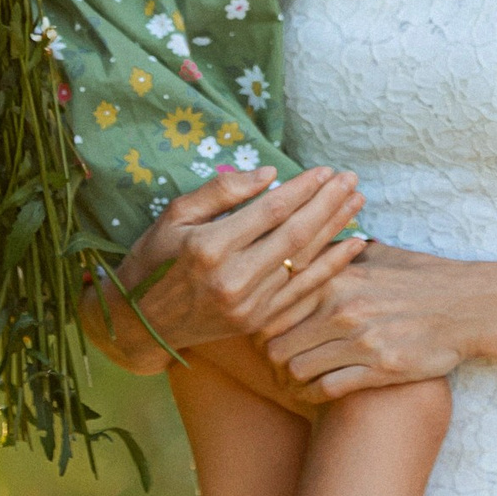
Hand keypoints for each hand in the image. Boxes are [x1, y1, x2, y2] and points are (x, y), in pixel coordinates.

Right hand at [105, 163, 367, 355]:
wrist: (139, 325)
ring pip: (304, 260)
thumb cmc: (153, 260)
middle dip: (328, 203)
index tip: (325, 170)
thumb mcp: (174, 216)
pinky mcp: (258, 322)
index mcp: (209, 247)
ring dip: (336, 228)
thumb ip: (221, 191)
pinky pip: (304, 290)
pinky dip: (332, 266)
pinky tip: (353, 245)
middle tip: (351, 178)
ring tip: (357, 201)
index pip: (271, 210)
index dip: (303, 188)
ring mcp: (248, 305)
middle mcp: (232, 278)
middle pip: (296, 233)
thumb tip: (270, 173)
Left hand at [260, 243, 466, 397]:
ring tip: (292, 381)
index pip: (273, 305)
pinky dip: (312, 395)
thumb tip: (309, 247)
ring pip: (296, 369)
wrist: (469, 306)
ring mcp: (361, 340)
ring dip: (289, 380)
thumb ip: (340, 254)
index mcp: (338, 279)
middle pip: (275, 343)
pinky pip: (326, 389)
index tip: (265, 333)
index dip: (261, 324)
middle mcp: (343, 309)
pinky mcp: (379, 368)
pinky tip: (314, 393)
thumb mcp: (381, 254)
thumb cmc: (424, 278)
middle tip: (274, 365)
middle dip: (270, 358)